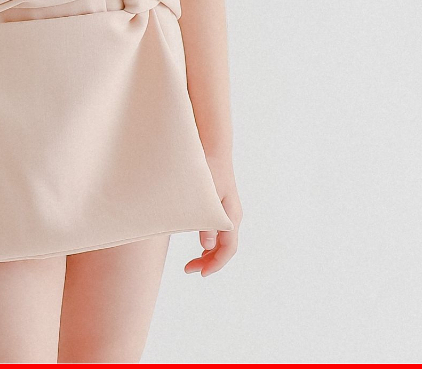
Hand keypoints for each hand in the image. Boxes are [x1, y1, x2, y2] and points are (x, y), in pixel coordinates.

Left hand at [185, 156, 241, 275]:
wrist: (213, 148)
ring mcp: (228, 212)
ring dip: (209, 254)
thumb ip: (207, 222)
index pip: (228, 249)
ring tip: (193, 262)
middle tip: (189, 269)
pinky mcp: (221, 206)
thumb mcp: (208, 196)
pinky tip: (200, 245)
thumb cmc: (209, 169)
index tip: (201, 273)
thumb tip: (206, 245)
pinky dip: (210, 242)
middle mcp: (232, 216)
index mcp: (231, 216)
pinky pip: (218, 231)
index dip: (215, 264)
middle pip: (225, 248)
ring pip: (222, 241)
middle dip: (209, 262)